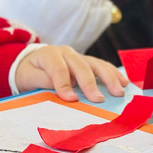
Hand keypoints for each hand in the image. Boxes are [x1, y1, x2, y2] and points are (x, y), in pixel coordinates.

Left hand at [14, 45, 128, 102]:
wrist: (32, 63)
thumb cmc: (30, 73)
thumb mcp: (28, 77)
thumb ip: (41, 81)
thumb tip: (61, 89)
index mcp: (49, 54)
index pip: (58, 69)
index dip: (64, 84)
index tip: (71, 99)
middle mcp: (66, 52)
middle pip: (80, 66)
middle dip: (89, 83)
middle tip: (98, 99)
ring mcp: (79, 56)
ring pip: (95, 64)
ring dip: (108, 78)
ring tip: (119, 92)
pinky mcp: (87, 62)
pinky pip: (102, 66)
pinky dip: (114, 74)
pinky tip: (124, 83)